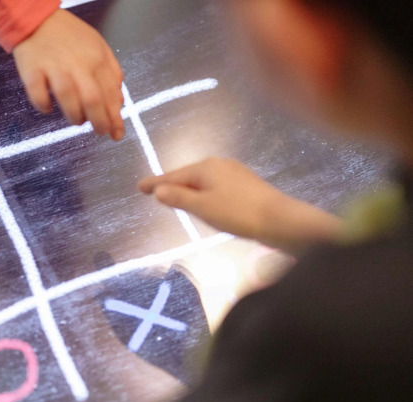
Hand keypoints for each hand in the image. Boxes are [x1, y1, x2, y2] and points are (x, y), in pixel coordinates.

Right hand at [13, 9, 124, 139]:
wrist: (37, 18)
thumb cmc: (69, 36)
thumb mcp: (99, 47)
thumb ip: (111, 73)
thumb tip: (119, 103)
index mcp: (97, 58)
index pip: (111, 93)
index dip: (115, 117)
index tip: (116, 133)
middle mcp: (78, 64)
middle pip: (93, 100)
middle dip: (99, 122)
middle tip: (100, 132)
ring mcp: (54, 67)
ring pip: (68, 100)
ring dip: (75, 116)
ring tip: (77, 120)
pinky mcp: (33, 70)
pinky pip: (38, 95)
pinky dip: (44, 106)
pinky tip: (48, 108)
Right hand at [139, 157, 341, 253]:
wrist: (279, 220)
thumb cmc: (237, 213)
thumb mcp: (202, 207)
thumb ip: (178, 198)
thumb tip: (158, 190)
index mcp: (206, 167)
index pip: (173, 176)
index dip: (155, 183)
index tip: (139, 187)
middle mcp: (219, 165)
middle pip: (188, 176)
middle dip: (172, 183)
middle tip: (154, 191)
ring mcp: (234, 173)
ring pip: (203, 181)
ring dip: (188, 189)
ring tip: (175, 197)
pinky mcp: (245, 185)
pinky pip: (215, 186)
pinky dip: (203, 193)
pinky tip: (205, 202)